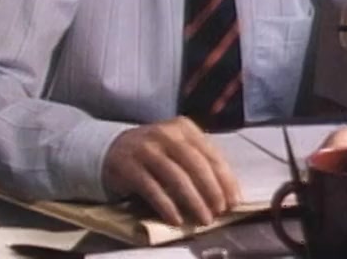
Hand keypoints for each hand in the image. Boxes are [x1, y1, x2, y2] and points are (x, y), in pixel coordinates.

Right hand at [101, 116, 241, 226]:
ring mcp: (146, 149)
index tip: (234, 199)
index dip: (225, 178)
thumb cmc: (154, 151)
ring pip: (176, 177)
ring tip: (204, 218)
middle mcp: (165, 134)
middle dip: (211, 190)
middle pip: (195, 164)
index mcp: (183, 127)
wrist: (112, 148)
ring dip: (193, 200)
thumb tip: (226, 191)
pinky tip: (176, 219)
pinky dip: (166, 206)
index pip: (210, 154)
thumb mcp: (177, 146)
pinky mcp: (129, 166)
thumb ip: (199, 160)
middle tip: (220, 211)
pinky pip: (152, 188)